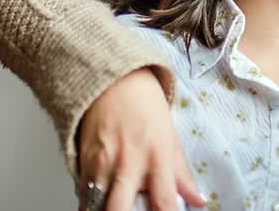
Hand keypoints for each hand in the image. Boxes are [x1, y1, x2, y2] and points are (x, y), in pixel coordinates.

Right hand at [77, 68, 205, 210]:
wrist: (113, 81)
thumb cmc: (143, 104)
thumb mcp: (171, 138)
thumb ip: (182, 175)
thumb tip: (197, 199)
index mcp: (156, 158)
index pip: (163, 204)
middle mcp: (127, 164)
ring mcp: (101, 165)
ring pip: (96, 208)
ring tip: (115, 206)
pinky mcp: (81, 163)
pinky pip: (83, 196)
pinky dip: (91, 204)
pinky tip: (102, 201)